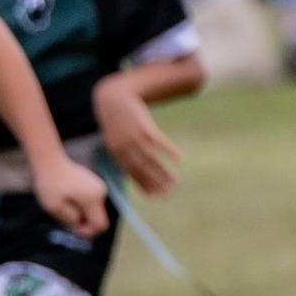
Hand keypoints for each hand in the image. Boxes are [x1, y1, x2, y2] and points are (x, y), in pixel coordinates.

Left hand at [32, 151, 109, 236]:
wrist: (48, 161)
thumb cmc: (49, 184)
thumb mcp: (55, 208)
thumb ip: (71, 220)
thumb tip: (81, 224)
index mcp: (93, 198)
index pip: (100, 225)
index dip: (87, 232)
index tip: (71, 228)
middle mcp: (101, 192)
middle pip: (97, 218)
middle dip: (82, 222)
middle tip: (64, 216)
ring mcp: (99, 186)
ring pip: (93, 211)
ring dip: (80, 213)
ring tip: (63, 204)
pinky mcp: (94, 183)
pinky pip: (90, 203)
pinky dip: (80, 205)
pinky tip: (66, 198)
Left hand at [93, 73, 181, 195]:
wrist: (114, 99)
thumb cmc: (116, 122)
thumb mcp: (114, 139)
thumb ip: (122, 155)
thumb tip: (133, 173)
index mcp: (116, 153)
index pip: (132, 173)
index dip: (144, 185)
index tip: (155, 196)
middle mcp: (125, 147)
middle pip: (143, 169)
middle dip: (156, 183)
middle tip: (168, 192)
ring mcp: (135, 137)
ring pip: (152, 159)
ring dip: (165, 172)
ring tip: (176, 181)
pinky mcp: (146, 127)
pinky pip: (160, 143)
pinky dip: (171, 151)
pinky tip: (181, 159)